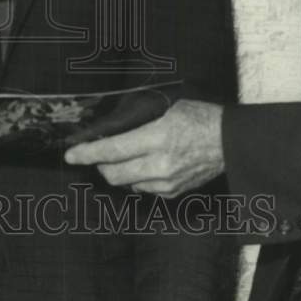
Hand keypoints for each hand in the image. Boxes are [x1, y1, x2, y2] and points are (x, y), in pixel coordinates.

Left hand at [64, 100, 224, 196]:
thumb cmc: (198, 117)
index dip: (87, 153)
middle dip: (99, 164)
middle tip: (97, 153)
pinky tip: (144, 163)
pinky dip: (137, 177)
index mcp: (158, 137)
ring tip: (125, 155)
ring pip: (126, 183)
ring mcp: (167, 182)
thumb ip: (138, 119)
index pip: (113, 150)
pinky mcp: (173, 192)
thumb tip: (110, 127)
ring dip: (119, 171)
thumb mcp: (166, 108)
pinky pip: (143, 188)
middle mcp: (160, 164)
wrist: (229, 141)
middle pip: (113, 174)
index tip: (70, 155)